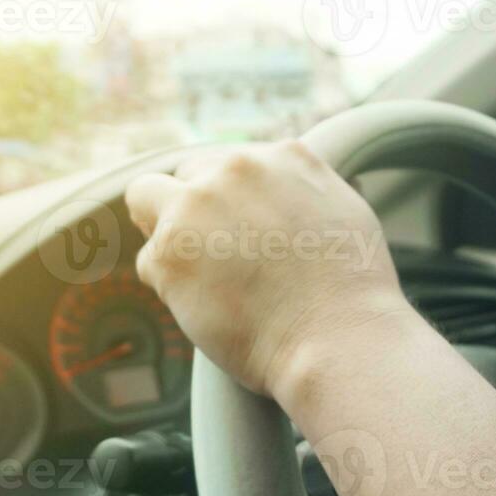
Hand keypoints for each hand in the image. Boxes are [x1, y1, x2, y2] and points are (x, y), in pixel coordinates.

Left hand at [126, 141, 412, 398]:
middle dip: (193, 211)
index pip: (230, 163)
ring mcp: (198, 205)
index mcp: (284, 156)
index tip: (236, 231)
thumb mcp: (344, 213)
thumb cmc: (350, 293)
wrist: (339, 339)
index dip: (229, 199)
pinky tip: (207, 309)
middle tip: (214, 258)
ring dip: (167, 235)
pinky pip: (149, 261)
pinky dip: (170, 287)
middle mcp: (237, 168)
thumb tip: (283, 194)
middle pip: (186, 174)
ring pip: (146, 198)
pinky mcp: (170, 251)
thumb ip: (304, 191)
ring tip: (202, 280)